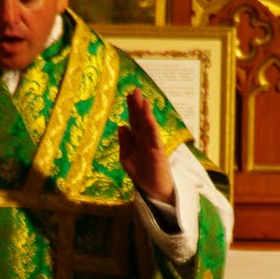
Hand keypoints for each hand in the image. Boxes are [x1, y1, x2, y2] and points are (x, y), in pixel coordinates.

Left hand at [118, 87, 174, 203]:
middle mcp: (145, 138)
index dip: (132, 107)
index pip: (134, 119)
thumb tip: (122, 126)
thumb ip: (125, 142)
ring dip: (146, 113)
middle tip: (135, 90)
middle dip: (138, 105)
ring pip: (149, 126)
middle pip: (141, 119)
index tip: (129, 94)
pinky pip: (155, 138)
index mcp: (137, 138)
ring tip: (143, 100)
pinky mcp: (158, 152)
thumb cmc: (141, 172)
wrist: (152, 189)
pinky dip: (152, 127)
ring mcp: (152, 144)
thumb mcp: (126, 156)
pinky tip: (149, 118)